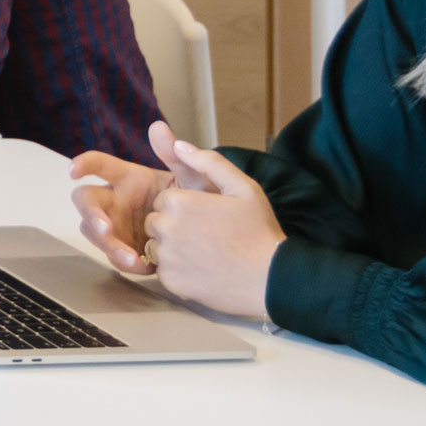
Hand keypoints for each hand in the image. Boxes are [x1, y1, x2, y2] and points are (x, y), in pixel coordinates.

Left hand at [72, 122, 281, 317]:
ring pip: (155, 247)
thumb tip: (180, 143)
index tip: (206, 216)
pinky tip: (203, 270)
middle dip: (173, 226)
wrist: (271, 278)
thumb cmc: (258, 230)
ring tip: (205, 253)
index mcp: (180, 202)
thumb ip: (209, 161)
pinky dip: (178, 271)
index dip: (185, 208)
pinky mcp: (170, 282)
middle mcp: (166, 228)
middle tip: (205, 235)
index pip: (163, 200)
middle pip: (155, 222)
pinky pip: (163, 271)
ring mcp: (167, 257)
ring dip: (172, 249)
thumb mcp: (242, 187)